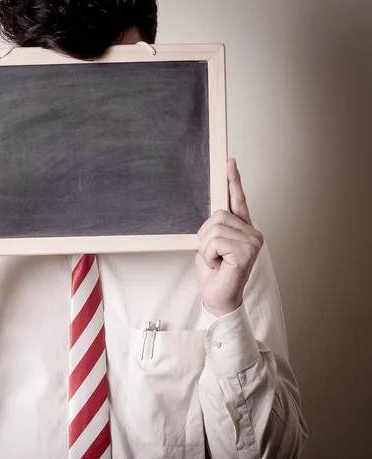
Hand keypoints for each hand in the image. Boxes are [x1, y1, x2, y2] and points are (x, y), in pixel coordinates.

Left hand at [195, 159, 263, 316]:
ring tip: (216, 261)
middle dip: (205, 235)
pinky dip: (209, 254)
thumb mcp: (211, 244)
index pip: (238, 200)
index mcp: (243, 228)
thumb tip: (213, 212)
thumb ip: (215, 226)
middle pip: (217, 214)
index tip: (229, 161)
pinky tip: (219, 265)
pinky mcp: (247, 250)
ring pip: (214, 228)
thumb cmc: (215, 273)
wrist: (219, 298)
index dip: (233, 180)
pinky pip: (215, 240)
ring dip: (206, 247)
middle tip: (213, 255)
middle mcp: (252, 232)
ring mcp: (253, 241)